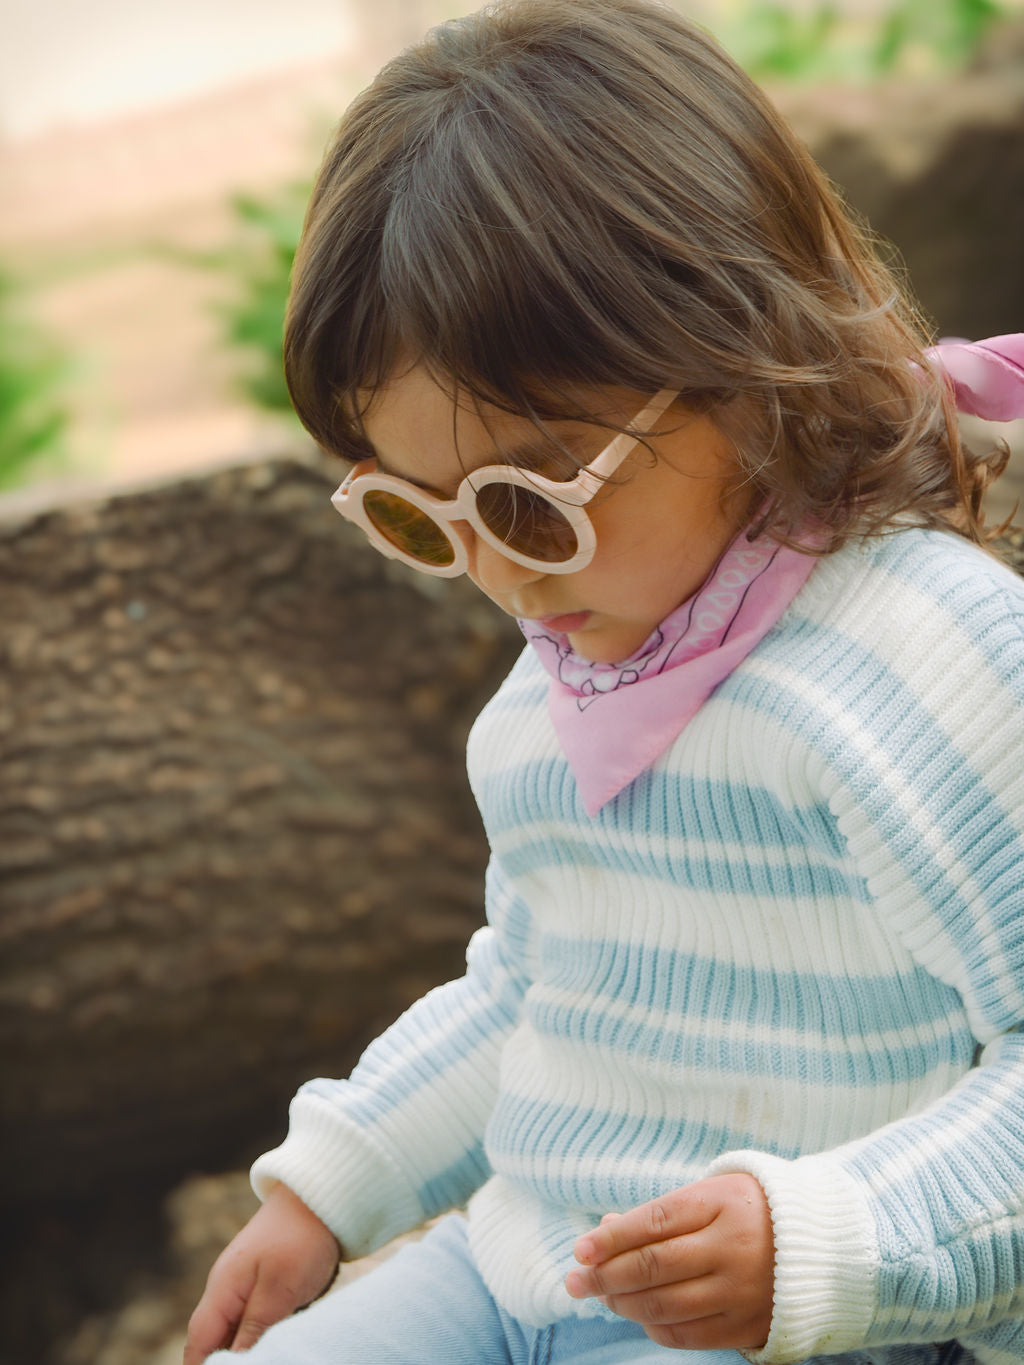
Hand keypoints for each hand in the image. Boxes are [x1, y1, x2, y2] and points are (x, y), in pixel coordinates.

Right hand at [184, 1182, 340, 1362]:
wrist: (321, 1197)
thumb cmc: (300, 1239)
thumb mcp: (280, 1290)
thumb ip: (253, 1328)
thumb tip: (232, 1363)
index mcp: (222, 1289)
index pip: (198, 1343)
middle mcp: (226, 1289)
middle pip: (213, 1340)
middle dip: (224, 1360)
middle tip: (258, 1362)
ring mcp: (244, 1285)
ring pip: (233, 1332)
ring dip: (243, 1349)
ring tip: (266, 1355)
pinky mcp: (264, 1284)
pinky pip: (252, 1320)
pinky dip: (258, 1336)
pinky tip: (274, 1343)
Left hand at [565, 1173, 773, 1351]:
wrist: (822, 1246)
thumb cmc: (750, 1210)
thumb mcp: (711, 1194)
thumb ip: (660, 1213)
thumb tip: (604, 1232)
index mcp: (721, 1204)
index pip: (654, 1221)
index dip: (612, 1237)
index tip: (580, 1248)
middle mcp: (732, 1249)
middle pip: (654, 1266)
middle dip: (605, 1275)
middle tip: (575, 1280)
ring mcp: (741, 1291)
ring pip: (665, 1305)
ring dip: (622, 1303)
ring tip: (600, 1296)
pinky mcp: (747, 1326)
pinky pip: (688, 1335)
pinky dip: (653, 1327)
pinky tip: (637, 1314)